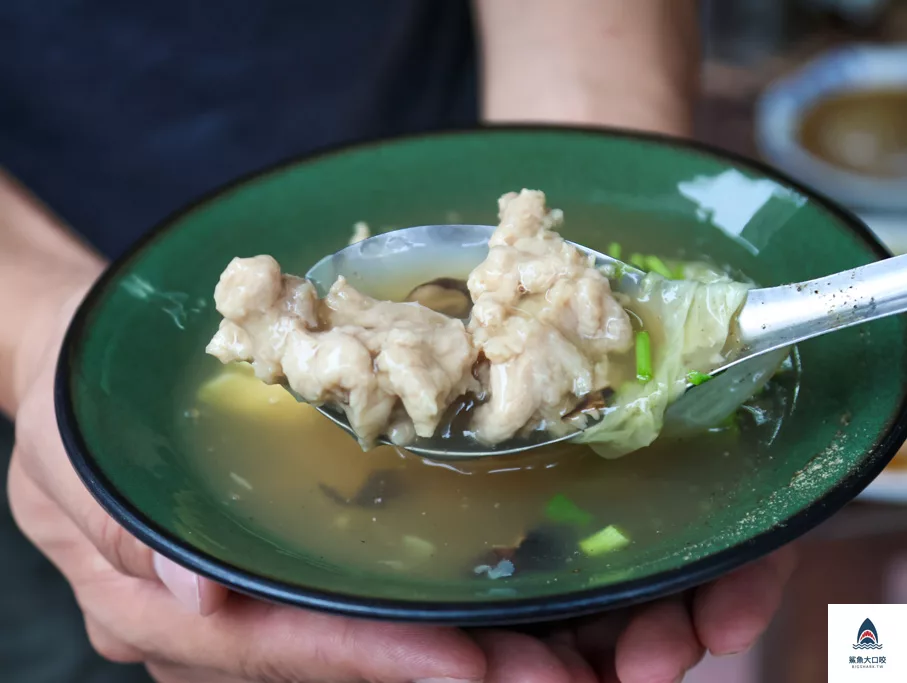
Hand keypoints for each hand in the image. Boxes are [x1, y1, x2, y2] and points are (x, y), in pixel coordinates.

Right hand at [13, 277, 795, 682]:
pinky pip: (367, 605)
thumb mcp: (74, 461)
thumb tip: (191, 591)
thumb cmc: (79, 411)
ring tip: (564, 648)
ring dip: (466, 649)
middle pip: (346, 662)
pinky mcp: (286, 572)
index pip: (287, 644)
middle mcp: (224, 624)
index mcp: (168, 609)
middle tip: (557, 669)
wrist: (87, 377)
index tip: (473, 664)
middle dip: (452, 669)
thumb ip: (120, 531)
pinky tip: (508, 605)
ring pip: (369, 645)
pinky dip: (437, 612)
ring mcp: (259, 604)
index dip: (379, 661)